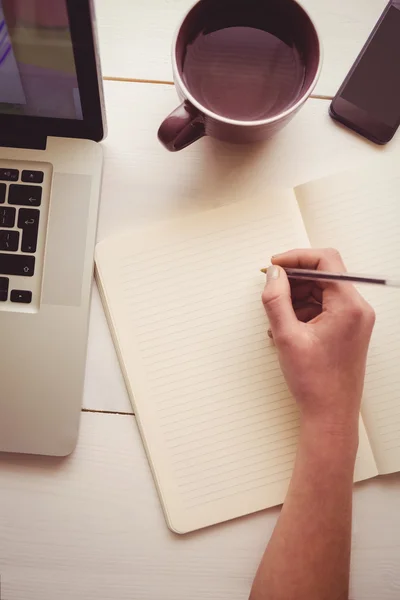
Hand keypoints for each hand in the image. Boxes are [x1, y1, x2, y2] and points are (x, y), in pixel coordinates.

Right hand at [261, 248, 374, 436]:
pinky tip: (285, 327)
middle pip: (324, 275)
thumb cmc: (315, 383)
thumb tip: (273, 275)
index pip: (326, 261)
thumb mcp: (287, 336)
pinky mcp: (347, 330)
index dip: (296, 258)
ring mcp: (354, 320)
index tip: (274, 265)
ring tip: (276, 316)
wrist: (330, 415)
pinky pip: (323, 308)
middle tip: (270, 287)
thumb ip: (276, 299)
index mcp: (349, 306)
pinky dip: (303, 311)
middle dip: (294, 279)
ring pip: (322, 291)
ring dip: (296, 297)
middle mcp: (357, 309)